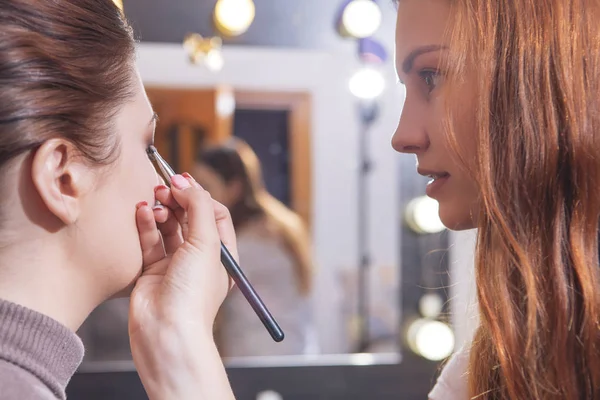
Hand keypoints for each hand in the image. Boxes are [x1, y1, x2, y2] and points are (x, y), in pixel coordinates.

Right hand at [129, 173, 236, 399]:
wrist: (166, 331)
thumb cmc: (193, 292)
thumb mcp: (207, 243)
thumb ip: (198, 207)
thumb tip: (185, 183)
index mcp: (222, 254)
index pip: (215, 214)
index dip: (199, 195)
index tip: (182, 182)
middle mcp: (200, 258)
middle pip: (190, 217)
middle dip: (177, 200)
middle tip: (163, 188)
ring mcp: (175, 264)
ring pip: (168, 227)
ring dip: (161, 211)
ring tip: (153, 203)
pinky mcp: (152, 271)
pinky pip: (150, 240)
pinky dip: (146, 224)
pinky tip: (142, 212)